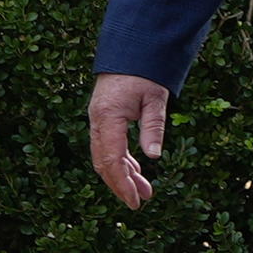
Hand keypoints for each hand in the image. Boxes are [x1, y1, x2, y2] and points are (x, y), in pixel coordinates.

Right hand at [87, 74, 172, 207]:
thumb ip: (154, 127)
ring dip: (122, 175)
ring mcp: (97, 121)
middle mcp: (97, 121)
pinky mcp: (103, 120)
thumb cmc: (144, 73)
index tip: (135, 201)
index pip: (112, 159)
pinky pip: (108, 147)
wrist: (130, 51)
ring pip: (105, 157)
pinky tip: (135, 172)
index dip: (122, 183)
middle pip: (104, 163)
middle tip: (139, 202)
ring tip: (144, 192)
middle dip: (121, 184)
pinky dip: (122, 161)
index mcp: (108, 117)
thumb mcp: (155, 98)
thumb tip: (154, 157)